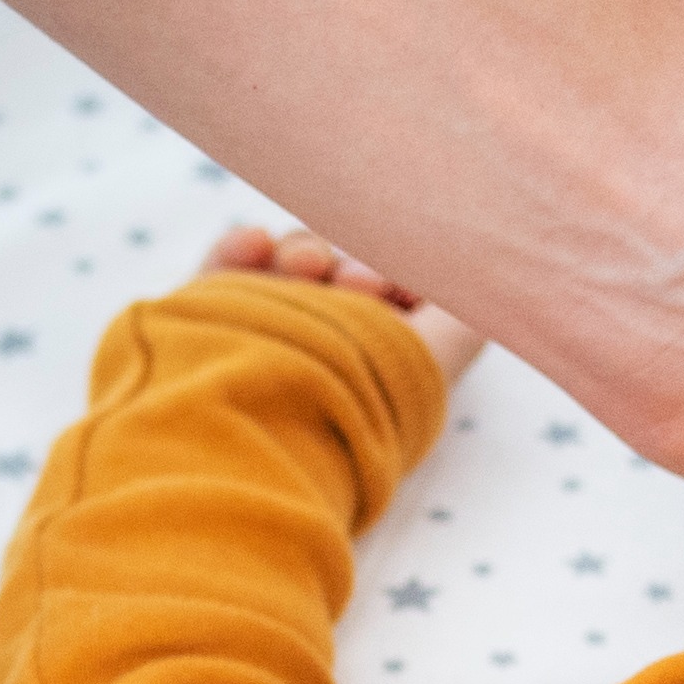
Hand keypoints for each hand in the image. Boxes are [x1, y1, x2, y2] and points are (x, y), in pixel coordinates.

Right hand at [214, 216, 485, 383]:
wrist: (276, 439)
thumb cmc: (365, 396)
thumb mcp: (440, 346)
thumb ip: (466, 303)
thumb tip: (472, 260)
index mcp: (378, 363)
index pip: (391, 292)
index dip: (392, 273)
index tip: (387, 285)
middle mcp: (326, 349)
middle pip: (341, 271)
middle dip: (347, 264)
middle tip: (350, 283)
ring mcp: (268, 335)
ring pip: (289, 263)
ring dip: (301, 250)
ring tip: (300, 268)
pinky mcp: (212, 323)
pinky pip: (227, 269)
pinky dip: (241, 249)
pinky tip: (254, 244)